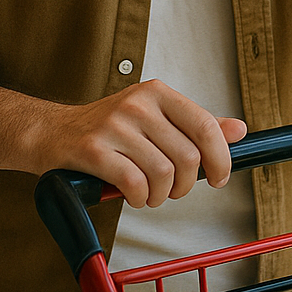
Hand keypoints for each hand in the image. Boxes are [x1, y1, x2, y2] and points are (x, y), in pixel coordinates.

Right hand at [37, 79, 247, 207]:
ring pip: (163, 175)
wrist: (52, 132)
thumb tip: (239, 130)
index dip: (220, 159)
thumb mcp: (154, 118)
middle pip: (187, 158)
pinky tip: (131, 195)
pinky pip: (134, 185)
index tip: (219, 178)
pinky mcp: (93, 149)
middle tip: (171, 190)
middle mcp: (137, 103)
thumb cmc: (109, 130)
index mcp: (157, 92)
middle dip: (184, 186)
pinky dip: (139, 199)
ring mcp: (114, 125)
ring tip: (148, 193)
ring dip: (160, 196)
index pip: (206, 126)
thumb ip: (195, 125)